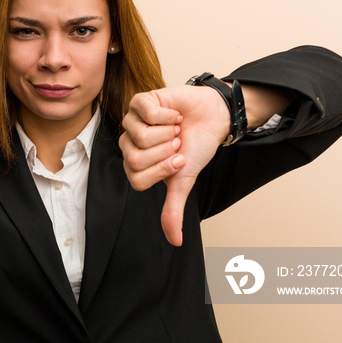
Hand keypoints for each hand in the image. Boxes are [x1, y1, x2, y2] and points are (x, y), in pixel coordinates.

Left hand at [119, 85, 229, 245]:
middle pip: (136, 158)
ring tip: (175, 128)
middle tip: (176, 143)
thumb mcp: (183, 181)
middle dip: (165, 152)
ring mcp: (131, 121)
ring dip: (167, 133)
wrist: (212, 118)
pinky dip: (168, 115)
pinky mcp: (140, 101)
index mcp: (135, 165)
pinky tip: (174, 115)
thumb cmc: (195, 146)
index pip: (137, 178)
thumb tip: (175, 241)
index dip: (162, 170)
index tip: (178, 161)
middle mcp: (129, 143)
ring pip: (142, 136)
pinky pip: (147, 113)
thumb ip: (173, 209)